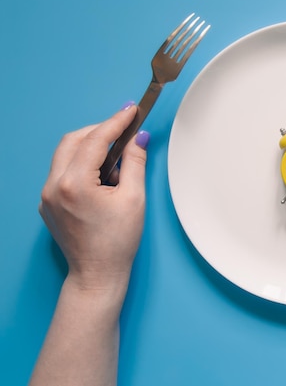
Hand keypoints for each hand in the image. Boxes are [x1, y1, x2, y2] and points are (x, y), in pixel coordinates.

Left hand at [39, 105, 149, 291]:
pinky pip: (63, 171)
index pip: (95, 140)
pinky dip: (82, 164)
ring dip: (90, 146)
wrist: (97, 274)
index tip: (131, 111)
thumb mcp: (134, 199)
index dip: (116, 122)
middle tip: (124, 128)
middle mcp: (53, 186)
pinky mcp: (48, 203)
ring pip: (65, 154)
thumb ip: (135, 163)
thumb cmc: (117, 242)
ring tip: (116, 156)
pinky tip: (102, 175)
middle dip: (100, 130)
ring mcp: (47, 195)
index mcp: (74, 184)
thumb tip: (139, 138)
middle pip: (74, 140)